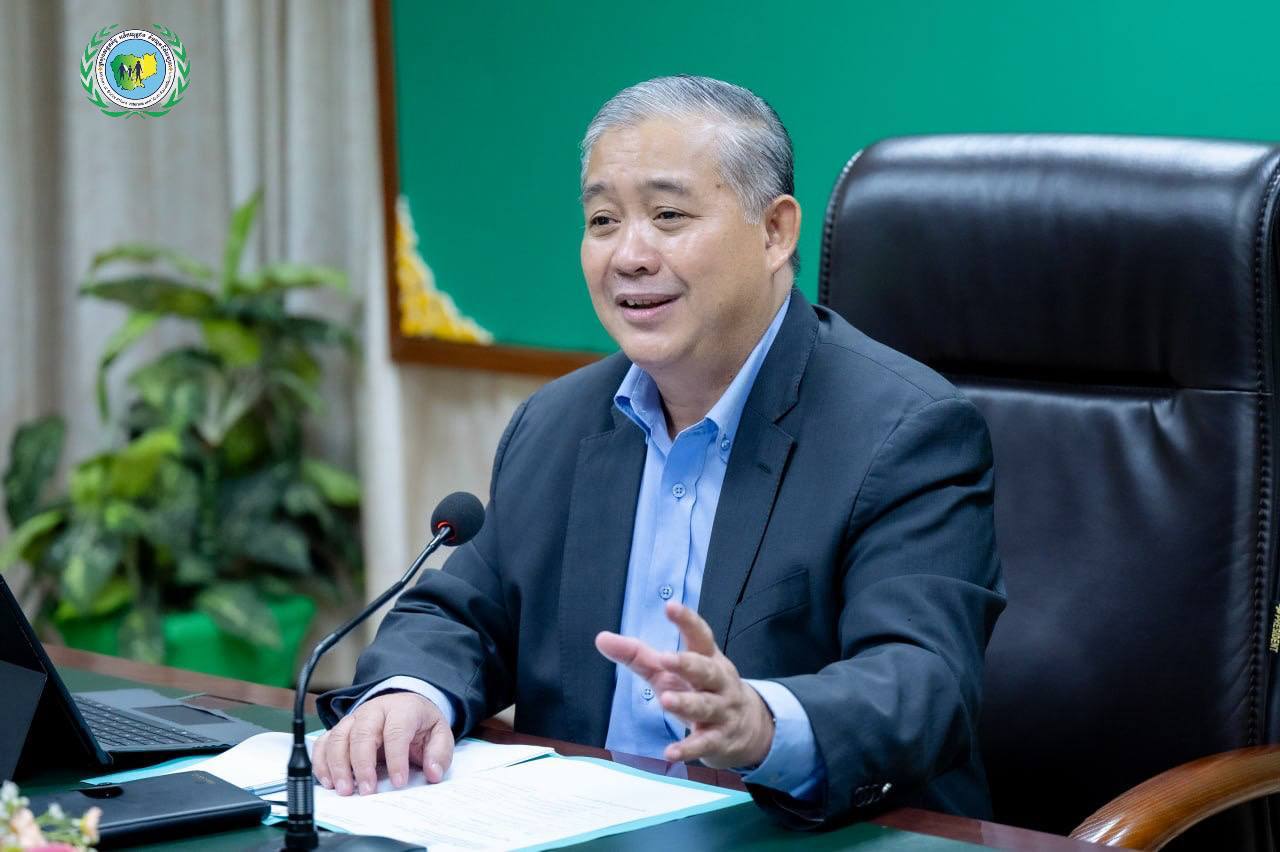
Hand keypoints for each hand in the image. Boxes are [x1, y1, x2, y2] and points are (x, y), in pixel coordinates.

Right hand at [311, 691, 453, 795]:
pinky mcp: (340, 729)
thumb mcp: (439, 733)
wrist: (404, 706)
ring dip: (337, 765)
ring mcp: (354, 719)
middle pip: (362, 733)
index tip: (399, 782)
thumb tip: (433, 772)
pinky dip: (321, 761)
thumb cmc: (419, 723)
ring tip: (344, 790)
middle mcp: (374, 711)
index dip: (396, 758)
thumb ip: (439, 753)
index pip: (396, 731)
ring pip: (338, 737)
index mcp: (402, 709)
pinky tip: (328, 781)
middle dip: (362, 764)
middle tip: (366, 790)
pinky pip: (324, 742)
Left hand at [594, 601, 774, 768]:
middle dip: (687, 663)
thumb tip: (601, 638)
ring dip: (686, 703)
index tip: (670, 606)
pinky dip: (688, 748)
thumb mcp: (670, 671)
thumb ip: (637, 655)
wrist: (747, 728)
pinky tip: (670, 752)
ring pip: (705, 705)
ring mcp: (722, 711)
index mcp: (707, 658)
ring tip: (665, 700)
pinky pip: (704, 743)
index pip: (699, 636)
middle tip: (665, 658)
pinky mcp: (719, 739)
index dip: (686, 621)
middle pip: (706, 670)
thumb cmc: (700, 689)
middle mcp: (719, 682)